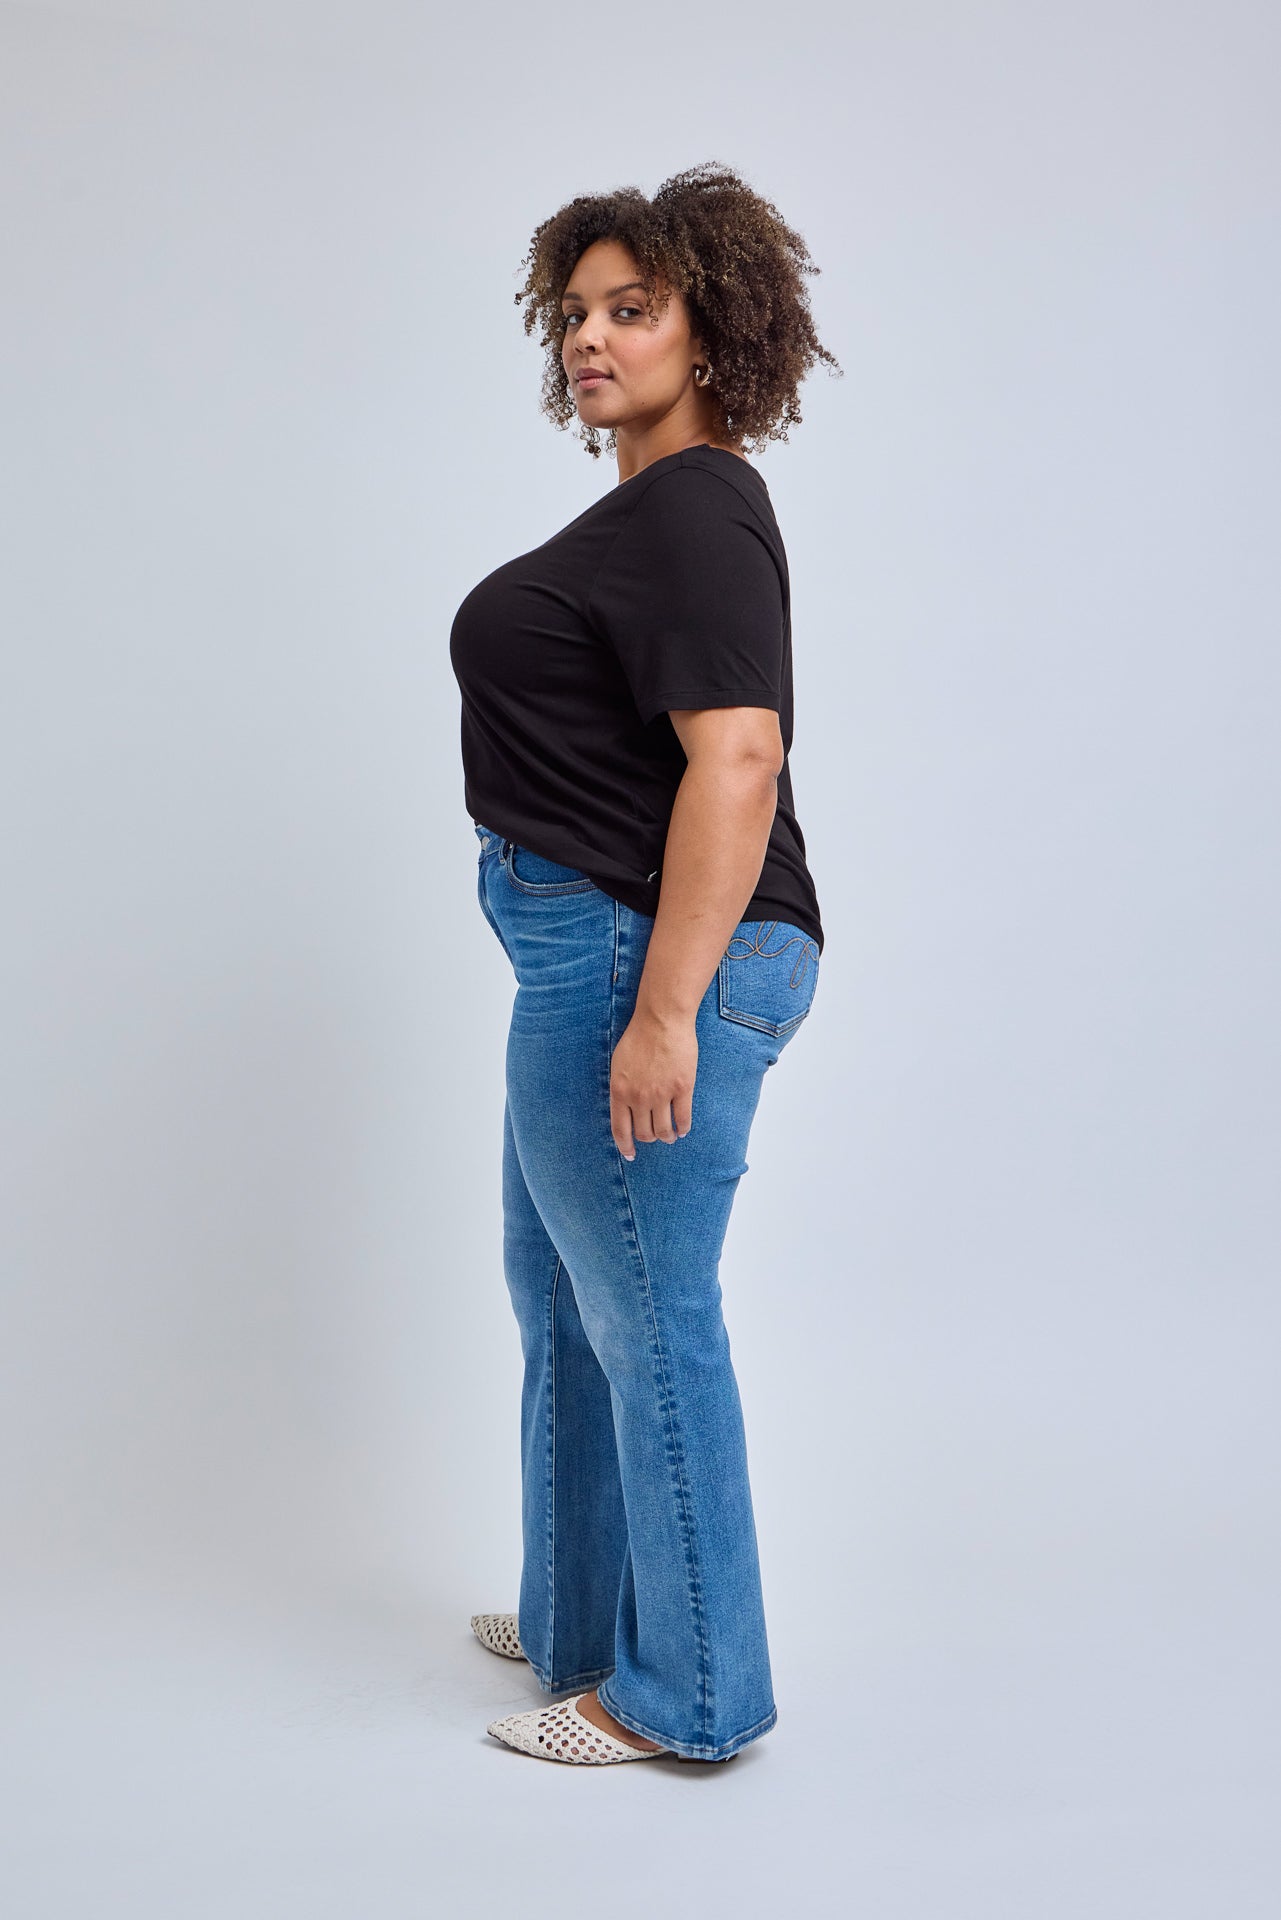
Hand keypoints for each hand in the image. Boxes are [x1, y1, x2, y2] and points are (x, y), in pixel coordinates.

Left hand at [609, 1007, 697, 1160]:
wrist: (662, 1020)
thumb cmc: (639, 1037)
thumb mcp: (618, 1064)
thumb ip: (621, 1088)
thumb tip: (624, 1109)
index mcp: (620, 1091)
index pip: (620, 1129)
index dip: (625, 1145)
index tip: (630, 1154)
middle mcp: (639, 1097)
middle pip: (644, 1133)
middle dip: (648, 1139)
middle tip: (654, 1137)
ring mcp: (662, 1094)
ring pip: (664, 1130)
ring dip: (667, 1137)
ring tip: (670, 1136)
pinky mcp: (682, 1088)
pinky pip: (683, 1119)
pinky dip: (683, 1128)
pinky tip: (683, 1129)